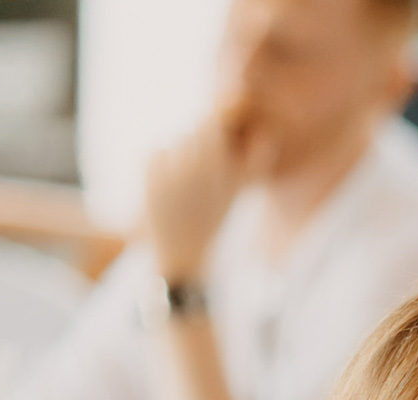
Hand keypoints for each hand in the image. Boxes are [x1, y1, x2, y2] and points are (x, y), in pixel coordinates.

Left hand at [141, 114, 247, 281]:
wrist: (184, 256)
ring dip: (176, 155)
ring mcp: (172, 174)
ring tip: (182, 181)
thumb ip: (255, 164)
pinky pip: (154, 153)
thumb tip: (266, 137)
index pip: (211, 124)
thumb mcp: (237, 194)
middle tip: (195, 165)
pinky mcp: (151, 180)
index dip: (211, 129)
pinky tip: (166, 183)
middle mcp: (198, 169)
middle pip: (191, 132)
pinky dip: (158, 163)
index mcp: (222, 170)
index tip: (211, 143)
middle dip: (193, 144)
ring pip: (172, 142)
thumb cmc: (213, 223)